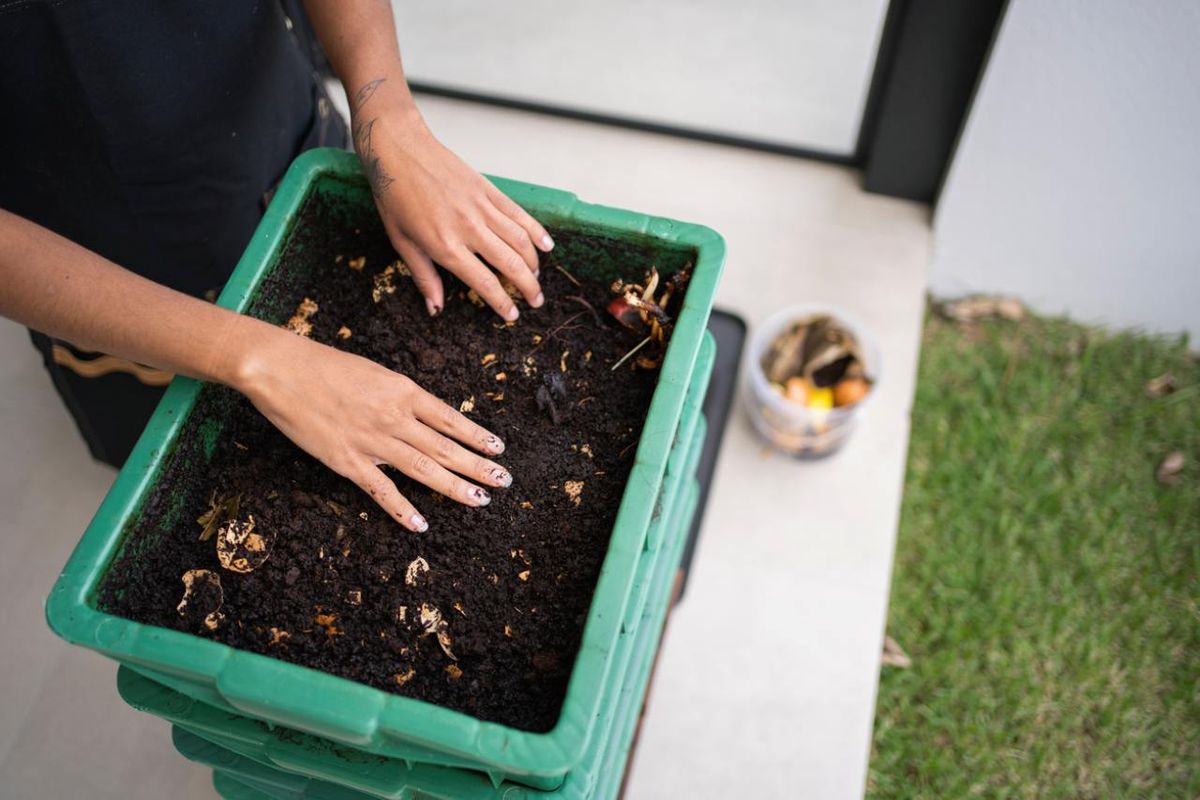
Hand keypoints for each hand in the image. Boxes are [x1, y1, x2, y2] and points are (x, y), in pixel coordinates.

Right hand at [233, 323, 510, 531]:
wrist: (281, 369)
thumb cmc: (325, 365)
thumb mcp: (374, 373)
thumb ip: (400, 395)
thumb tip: (425, 413)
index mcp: (403, 391)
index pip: (451, 419)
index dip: (477, 436)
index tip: (498, 448)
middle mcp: (395, 418)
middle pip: (445, 448)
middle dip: (478, 465)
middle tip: (505, 480)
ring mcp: (373, 442)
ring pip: (423, 470)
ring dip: (455, 487)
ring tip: (481, 499)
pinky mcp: (347, 462)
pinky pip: (382, 491)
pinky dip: (403, 510)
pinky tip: (422, 525)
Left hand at [351, 89, 553, 320]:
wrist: (398, 150)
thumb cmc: (394, 196)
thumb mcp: (401, 242)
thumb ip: (424, 276)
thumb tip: (436, 307)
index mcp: (445, 246)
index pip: (484, 282)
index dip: (501, 303)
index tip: (511, 316)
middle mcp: (468, 228)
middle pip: (510, 264)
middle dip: (528, 287)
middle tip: (535, 301)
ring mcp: (481, 207)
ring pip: (520, 240)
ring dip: (534, 263)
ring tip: (538, 277)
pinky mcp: (487, 189)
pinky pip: (518, 214)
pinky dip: (536, 231)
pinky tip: (546, 245)